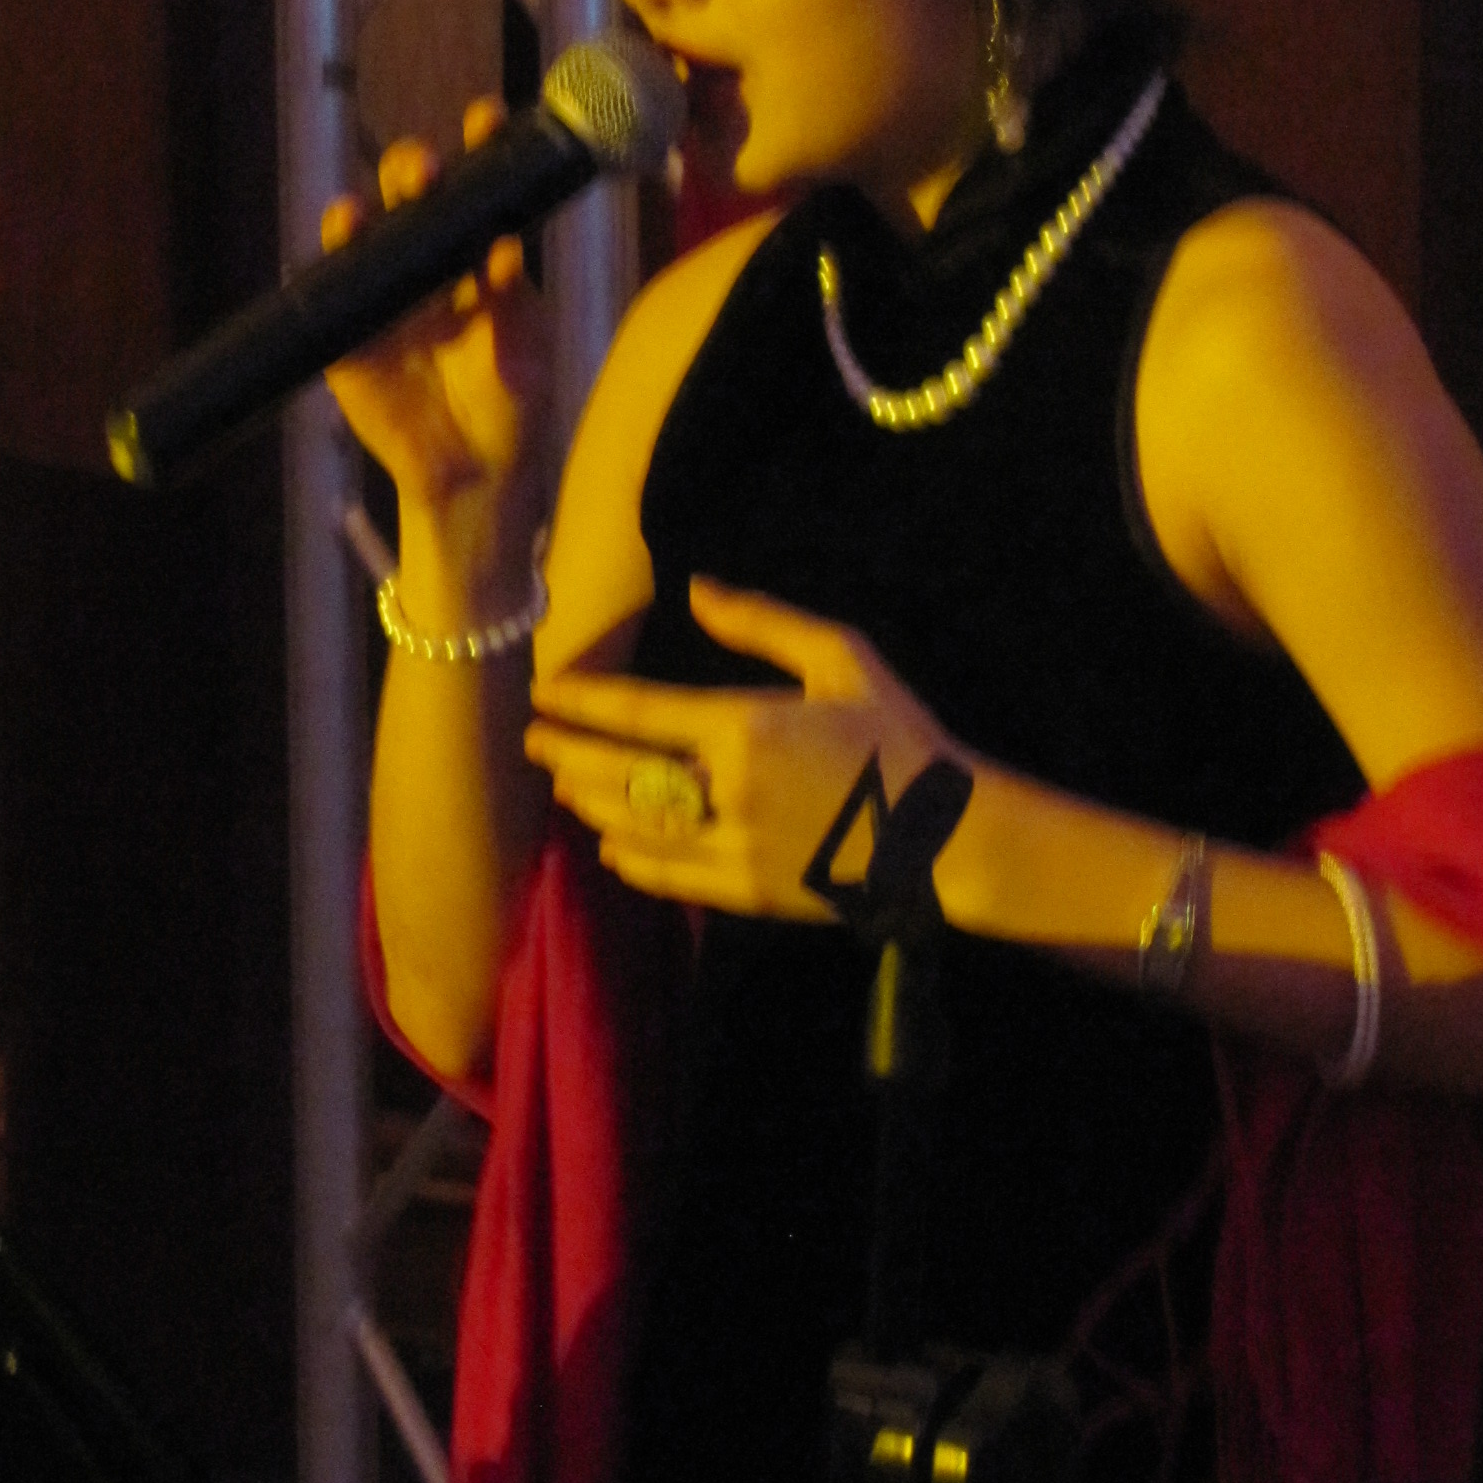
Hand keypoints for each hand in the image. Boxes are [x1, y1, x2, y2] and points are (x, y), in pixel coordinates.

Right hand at [323, 99, 550, 577]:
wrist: (475, 474)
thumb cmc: (512, 401)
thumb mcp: (523, 352)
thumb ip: (513, 303)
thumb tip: (507, 249)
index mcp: (481, 255)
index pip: (478, 187)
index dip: (481, 147)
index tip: (487, 116)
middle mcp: (431, 263)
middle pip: (415, 198)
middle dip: (415, 172)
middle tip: (424, 167)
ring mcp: (387, 296)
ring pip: (366, 234)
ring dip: (365, 211)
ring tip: (366, 206)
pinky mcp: (349, 337)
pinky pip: (333, 290)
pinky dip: (332, 260)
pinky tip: (339, 234)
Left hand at [525, 579, 968, 919]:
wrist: (947, 834)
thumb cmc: (897, 734)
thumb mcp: (842, 657)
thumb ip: (763, 623)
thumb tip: (696, 590)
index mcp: (746, 726)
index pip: (640, 712)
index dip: (584, 703)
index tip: (546, 692)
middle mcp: (728, 789)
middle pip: (624, 774)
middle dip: (571, 755)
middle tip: (535, 742)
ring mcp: (736, 847)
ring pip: (640, 827)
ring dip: (594, 804)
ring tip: (564, 785)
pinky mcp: (750, 892)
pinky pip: (672, 877)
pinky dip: (633, 860)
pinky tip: (611, 846)